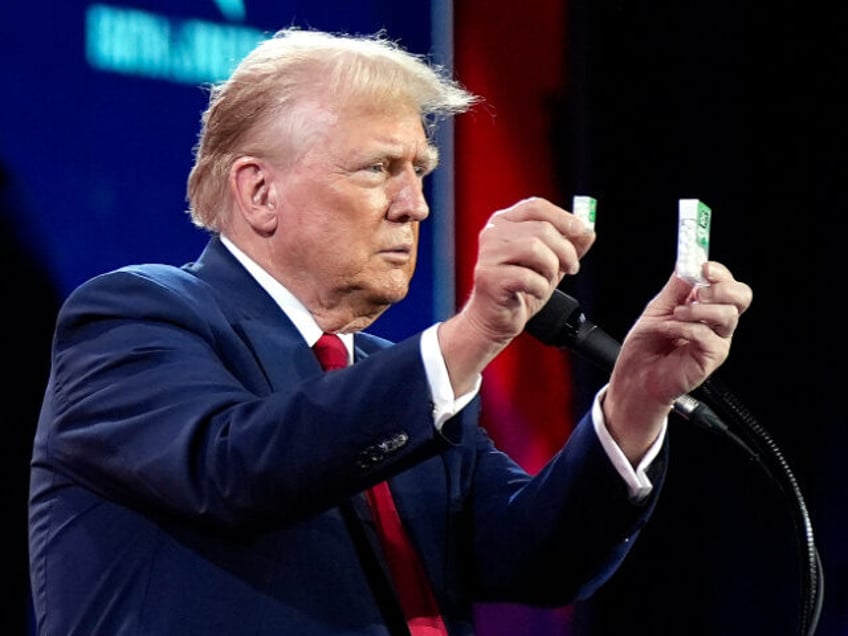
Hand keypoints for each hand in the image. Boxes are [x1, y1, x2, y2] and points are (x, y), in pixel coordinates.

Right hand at [439, 197, 594, 392]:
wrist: (495, 320)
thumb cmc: (520, 289)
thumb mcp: (550, 263)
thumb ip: (568, 245)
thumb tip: (588, 231)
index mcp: (505, 222)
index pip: (537, 207)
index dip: (564, 218)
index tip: (582, 232)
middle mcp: (492, 234)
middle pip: (541, 229)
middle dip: (565, 250)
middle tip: (571, 268)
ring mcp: (488, 255)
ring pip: (533, 248)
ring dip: (551, 268)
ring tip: (549, 280)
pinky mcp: (488, 278)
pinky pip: (526, 276)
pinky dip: (540, 287)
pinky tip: (536, 292)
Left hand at [604, 261, 752, 461]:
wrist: (635, 377)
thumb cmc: (646, 346)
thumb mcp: (657, 309)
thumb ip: (675, 289)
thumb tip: (688, 264)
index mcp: (705, 307)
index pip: (727, 284)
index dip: (720, 272)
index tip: (704, 265)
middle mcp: (715, 323)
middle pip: (741, 297)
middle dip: (722, 287)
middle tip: (698, 292)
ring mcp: (717, 341)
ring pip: (728, 315)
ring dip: (698, 309)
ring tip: (675, 316)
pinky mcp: (711, 358)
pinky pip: (709, 336)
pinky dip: (687, 328)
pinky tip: (670, 330)